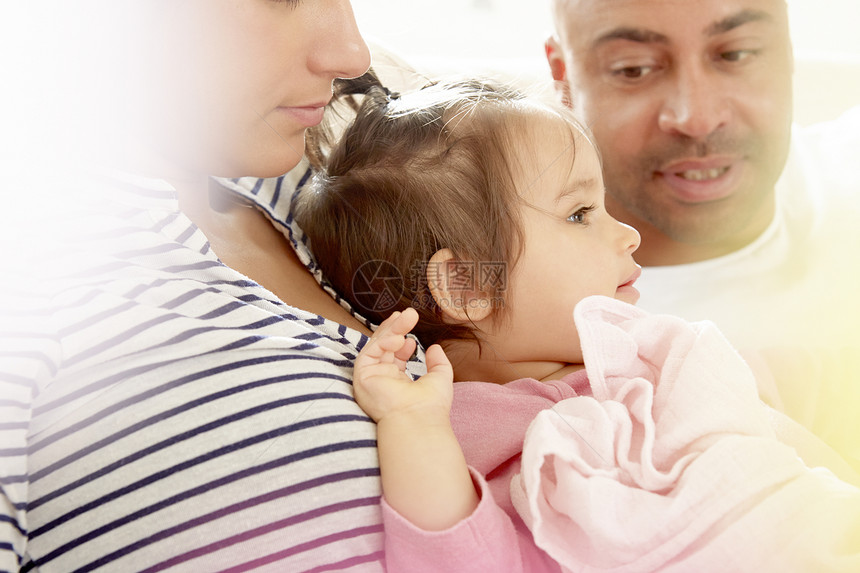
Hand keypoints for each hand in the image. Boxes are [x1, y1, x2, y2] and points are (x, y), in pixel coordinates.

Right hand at [353, 308, 453, 423]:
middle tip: (408, 313)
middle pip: (383, 347)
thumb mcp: (439, 378)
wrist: (419, 419)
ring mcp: (370, 378)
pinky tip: (399, 339)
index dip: (401, 342)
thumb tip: (434, 347)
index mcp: (396, 383)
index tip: (412, 336)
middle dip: (395, 329)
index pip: (394, 357)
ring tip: (407, 316)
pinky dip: (383, 342)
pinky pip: (369, 353)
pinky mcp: (362, 377)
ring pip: (376, 346)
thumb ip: (438, 362)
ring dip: (391, 329)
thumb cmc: (430, 406)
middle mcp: (381, 380)